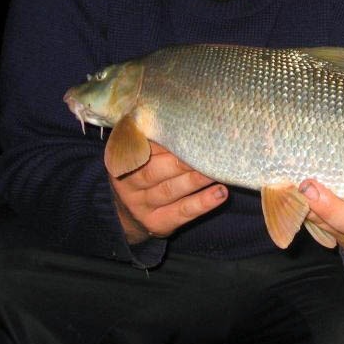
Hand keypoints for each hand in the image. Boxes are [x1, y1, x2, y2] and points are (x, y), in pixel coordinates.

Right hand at [108, 142, 227, 243]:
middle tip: (208, 151)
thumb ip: (157, 137)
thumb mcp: (142, 152)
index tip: (189, 132)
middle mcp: (128, 184)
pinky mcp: (157, 224)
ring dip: (196, 180)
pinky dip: (202, 203)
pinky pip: (182, 212)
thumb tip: (192, 119)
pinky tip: (220, 193)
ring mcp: (141, 207)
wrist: (127, 213)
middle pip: (155, 171)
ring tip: (218, 170)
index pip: (143, 148)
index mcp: (124, 160)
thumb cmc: (145, 170)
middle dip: (182, 161)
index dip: (166, 141)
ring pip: (170, 191)